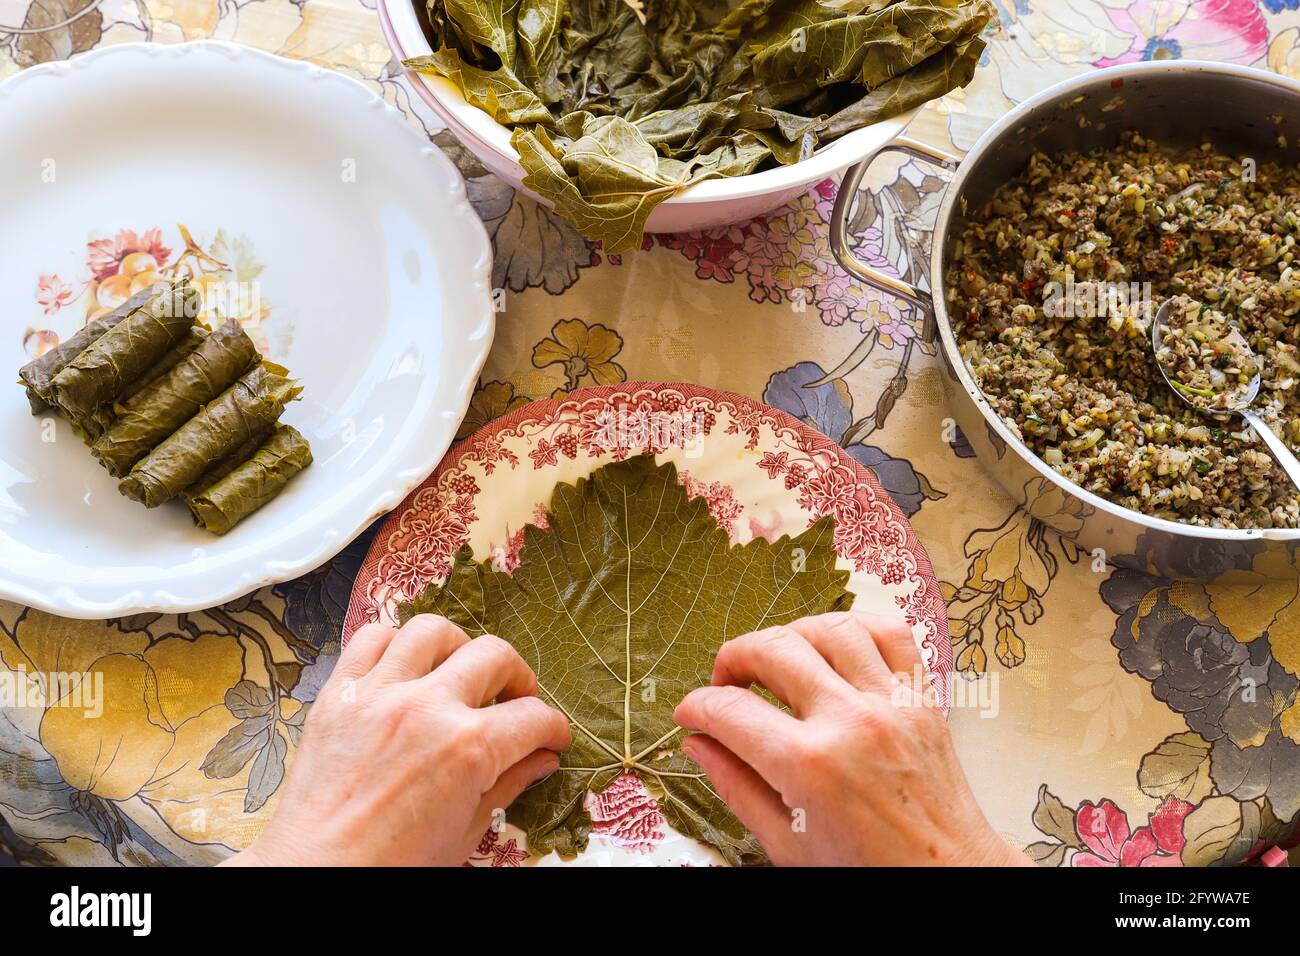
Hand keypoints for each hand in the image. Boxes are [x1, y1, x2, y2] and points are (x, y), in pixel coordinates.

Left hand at [223, 614, 569, 866]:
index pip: (533, 717)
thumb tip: (540, 760)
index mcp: (468, 749)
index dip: (552, 727)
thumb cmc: (390, 865)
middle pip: (495, 655)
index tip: (551, 735)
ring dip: (458, 648)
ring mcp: (380, 694)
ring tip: (460, 672)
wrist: (318, 872)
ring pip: (434, 631)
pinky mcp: (340, 694)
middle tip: (516, 700)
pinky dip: (394, 645)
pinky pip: (371, 639)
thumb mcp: (465, 831)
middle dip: (519, 677)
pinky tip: (406, 669)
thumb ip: (507, 785)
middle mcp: (427, 708)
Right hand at [674, 612, 1029, 866]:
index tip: (692, 714)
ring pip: (830, 627)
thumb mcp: (788, 844)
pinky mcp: (921, 698)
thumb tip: (699, 745)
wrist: (947, 878)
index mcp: (810, 766)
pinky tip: (835, 648)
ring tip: (778, 661)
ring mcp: (892, 703)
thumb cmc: (872, 871)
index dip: (697, 707)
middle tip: (725, 682)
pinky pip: (890, 632)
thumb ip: (737, 786)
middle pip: (773, 649)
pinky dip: (857, 628)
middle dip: (733, 658)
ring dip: (792, 636)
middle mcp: (851, 722)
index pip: (729, 710)